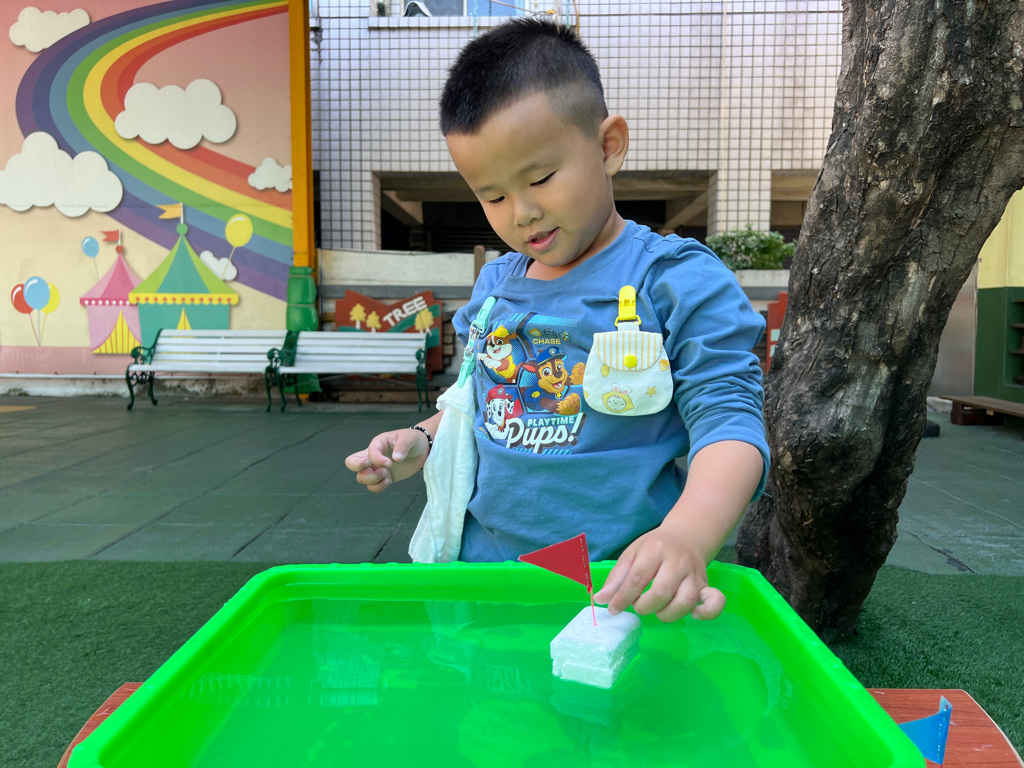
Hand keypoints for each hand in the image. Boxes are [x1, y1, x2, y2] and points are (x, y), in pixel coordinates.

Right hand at [344, 428, 428, 492]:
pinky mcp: (384, 478)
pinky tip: (388, 480)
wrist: (422, 449)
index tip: (390, 463)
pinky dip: (378, 487)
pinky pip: (372, 487)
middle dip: (359, 468)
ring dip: (372, 479)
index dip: (376, 459)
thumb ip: (402, 446)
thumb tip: (396, 459)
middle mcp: (373, 456)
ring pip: (361, 478)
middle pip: (351, 463)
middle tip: (376, 468)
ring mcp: (377, 468)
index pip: (368, 452)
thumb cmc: (413, 440)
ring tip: (386, 474)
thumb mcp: (410, 438)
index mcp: (378, 443)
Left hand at [593, 522, 724, 622]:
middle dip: (644, 606)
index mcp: (655, 550)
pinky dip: (706, 613)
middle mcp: (677, 561)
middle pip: (661, 592)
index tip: (613, 609)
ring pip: (684, 602)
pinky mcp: (706, 585)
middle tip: (639, 605)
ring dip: (666, 614)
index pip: (637, 578)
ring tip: (657, 609)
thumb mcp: (631, 554)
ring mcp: (694, 574)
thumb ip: (616, 578)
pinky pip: (715, 602)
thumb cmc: (653, 548)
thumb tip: (601, 600)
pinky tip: (692, 615)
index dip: (623, 598)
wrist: (685, 536)